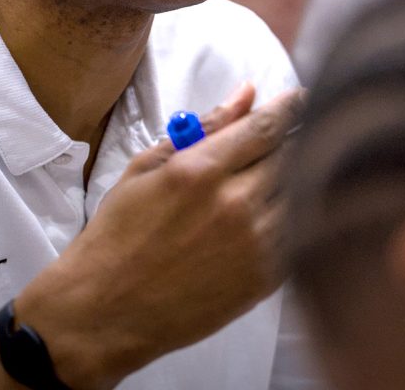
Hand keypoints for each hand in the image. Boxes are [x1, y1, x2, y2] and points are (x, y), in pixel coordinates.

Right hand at [15, 83, 302, 388]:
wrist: (106, 309)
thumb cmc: (117, 235)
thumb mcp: (146, 169)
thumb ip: (202, 128)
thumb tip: (245, 95)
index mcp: (201, 171)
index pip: (266, 127)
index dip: (289, 107)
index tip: (298, 99)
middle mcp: (236, 205)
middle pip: (290, 157)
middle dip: (289, 142)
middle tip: (279, 140)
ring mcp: (255, 246)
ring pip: (299, 195)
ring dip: (292, 180)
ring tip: (269, 181)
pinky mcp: (264, 279)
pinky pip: (297, 234)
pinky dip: (290, 218)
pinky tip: (267, 217)